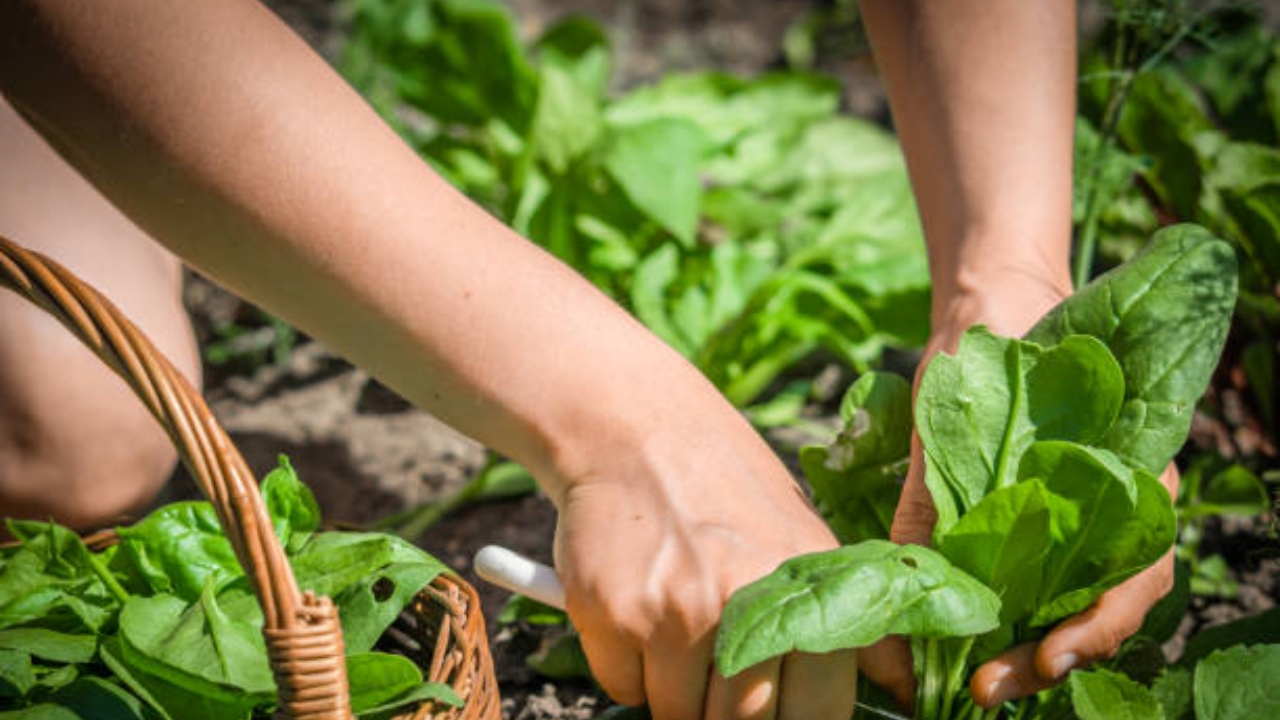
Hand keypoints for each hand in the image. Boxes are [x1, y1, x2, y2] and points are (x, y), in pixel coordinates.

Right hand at [549, 392, 857, 719]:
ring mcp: (673, 612)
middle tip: (719, 674)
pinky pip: (622, 688)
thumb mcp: (807, 541)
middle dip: (729, 714)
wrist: (635, 428)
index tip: (774, 708)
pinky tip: (638, 611)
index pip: (816, 714)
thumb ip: (853, 620)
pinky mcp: (612, 611)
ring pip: (678, 714)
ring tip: (677, 627)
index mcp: (805, 591)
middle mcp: (743, 604)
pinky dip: (628, 669)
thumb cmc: (725, 487)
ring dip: (676, 691)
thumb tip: (904, 691)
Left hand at [860, 277, 1177, 708]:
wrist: (994, 308)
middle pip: (1106, 608)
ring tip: (976, 682)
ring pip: (1074, 605)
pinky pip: (1039, 586)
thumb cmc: (993, 346)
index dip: (1096, 626)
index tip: (1046, 657)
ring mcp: (1081, 521)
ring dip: (1029, 649)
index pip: (1136, 574)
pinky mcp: (1039, 529)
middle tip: (986, 688)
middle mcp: (1117, 508)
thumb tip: (900, 570)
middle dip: (1050, 657)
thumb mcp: (956, 410)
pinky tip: (971, 642)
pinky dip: (1009, 620)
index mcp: (1130, 475)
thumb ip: (933, 485)